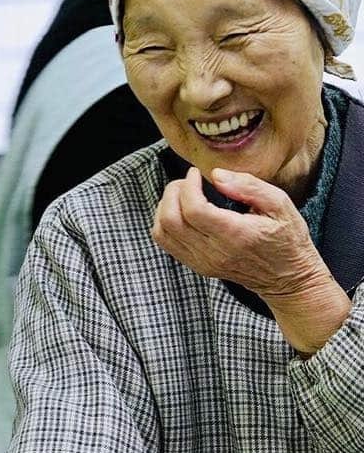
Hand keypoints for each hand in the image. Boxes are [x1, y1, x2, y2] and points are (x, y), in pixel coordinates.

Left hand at [152, 167, 348, 353]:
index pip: (194, 210)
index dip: (188, 186)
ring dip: (165, 206)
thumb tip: (216, 175)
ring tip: (182, 194)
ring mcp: (203, 262)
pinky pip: (166, 242)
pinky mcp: (197, 266)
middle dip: (172, 192)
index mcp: (236, 235)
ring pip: (162, 231)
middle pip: (171, 219)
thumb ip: (249, 186)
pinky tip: (181, 211)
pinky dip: (164, 222)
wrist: (288, 278)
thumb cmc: (287, 238)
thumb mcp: (280, 205)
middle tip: (187, 181)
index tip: (195, 174)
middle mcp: (214, 252)